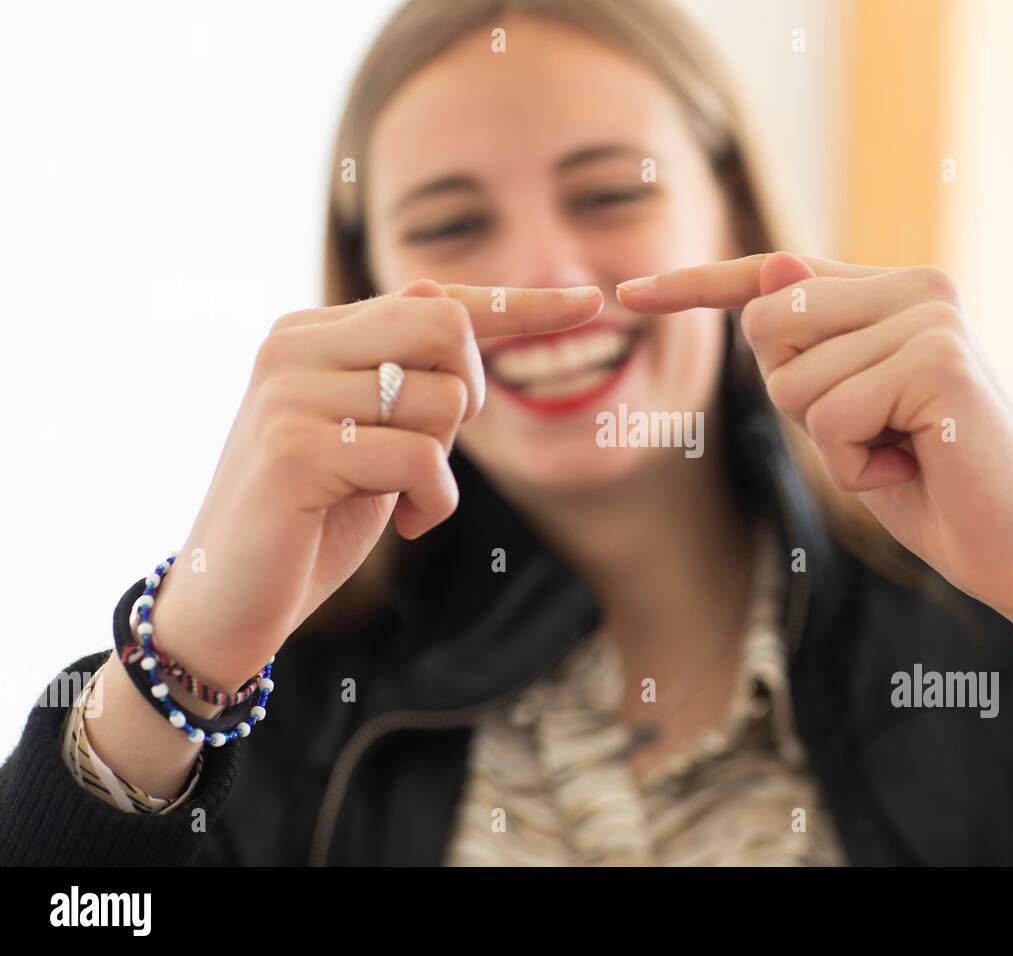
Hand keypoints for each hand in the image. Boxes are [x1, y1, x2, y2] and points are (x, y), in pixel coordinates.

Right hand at [150, 279, 602, 689]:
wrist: (228, 600)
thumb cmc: (314, 518)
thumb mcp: (368, 434)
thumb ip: (402, 372)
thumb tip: (446, 294)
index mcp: (313, 332)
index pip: (434, 300)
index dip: (519, 305)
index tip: (590, 303)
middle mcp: (295, 344)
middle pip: (446, 328)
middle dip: (468, 396)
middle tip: (432, 449)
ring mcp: (289, 391)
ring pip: (442, 400)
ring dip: (442, 465)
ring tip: (397, 496)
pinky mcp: (295, 448)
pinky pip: (421, 458)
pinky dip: (434, 502)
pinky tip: (404, 524)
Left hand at [618, 253, 1012, 683]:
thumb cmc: (931, 483)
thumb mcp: (844, 416)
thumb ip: (809, 350)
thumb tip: (775, 263)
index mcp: (891, 292)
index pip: (774, 276)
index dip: (697, 286)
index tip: (628, 293)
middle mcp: (916, 285)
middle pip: (768, 326)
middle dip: (796, 401)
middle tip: (872, 434)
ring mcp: (931, 317)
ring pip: (792, 379)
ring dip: (830, 442)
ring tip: (900, 451)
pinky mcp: (940, 361)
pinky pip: (829, 417)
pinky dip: (855, 463)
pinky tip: (914, 464)